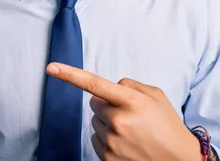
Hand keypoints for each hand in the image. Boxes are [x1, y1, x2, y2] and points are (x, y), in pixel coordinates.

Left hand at [46, 63, 201, 160]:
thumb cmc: (168, 126)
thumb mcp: (155, 96)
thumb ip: (130, 85)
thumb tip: (110, 86)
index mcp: (131, 101)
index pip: (94, 84)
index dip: (70, 75)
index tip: (51, 67)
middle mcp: (119, 121)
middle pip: (94, 103)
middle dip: (107, 105)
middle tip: (129, 115)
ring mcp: (112, 142)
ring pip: (95, 122)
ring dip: (107, 123)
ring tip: (132, 132)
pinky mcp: (107, 158)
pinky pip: (95, 140)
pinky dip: (106, 139)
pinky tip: (126, 143)